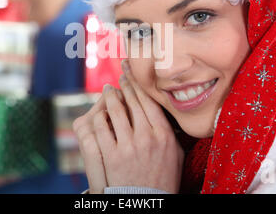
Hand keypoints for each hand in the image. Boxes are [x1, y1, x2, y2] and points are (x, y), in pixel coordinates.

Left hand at [74, 60, 183, 193]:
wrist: (147, 202)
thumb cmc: (163, 179)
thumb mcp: (176, 154)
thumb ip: (171, 132)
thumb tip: (166, 112)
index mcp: (164, 134)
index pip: (150, 102)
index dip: (139, 85)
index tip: (133, 74)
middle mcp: (147, 136)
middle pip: (133, 102)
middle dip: (125, 84)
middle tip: (121, 75)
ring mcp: (129, 146)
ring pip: (116, 111)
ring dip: (111, 96)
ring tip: (108, 89)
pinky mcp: (112, 155)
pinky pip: (102, 128)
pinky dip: (100, 116)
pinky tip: (99, 111)